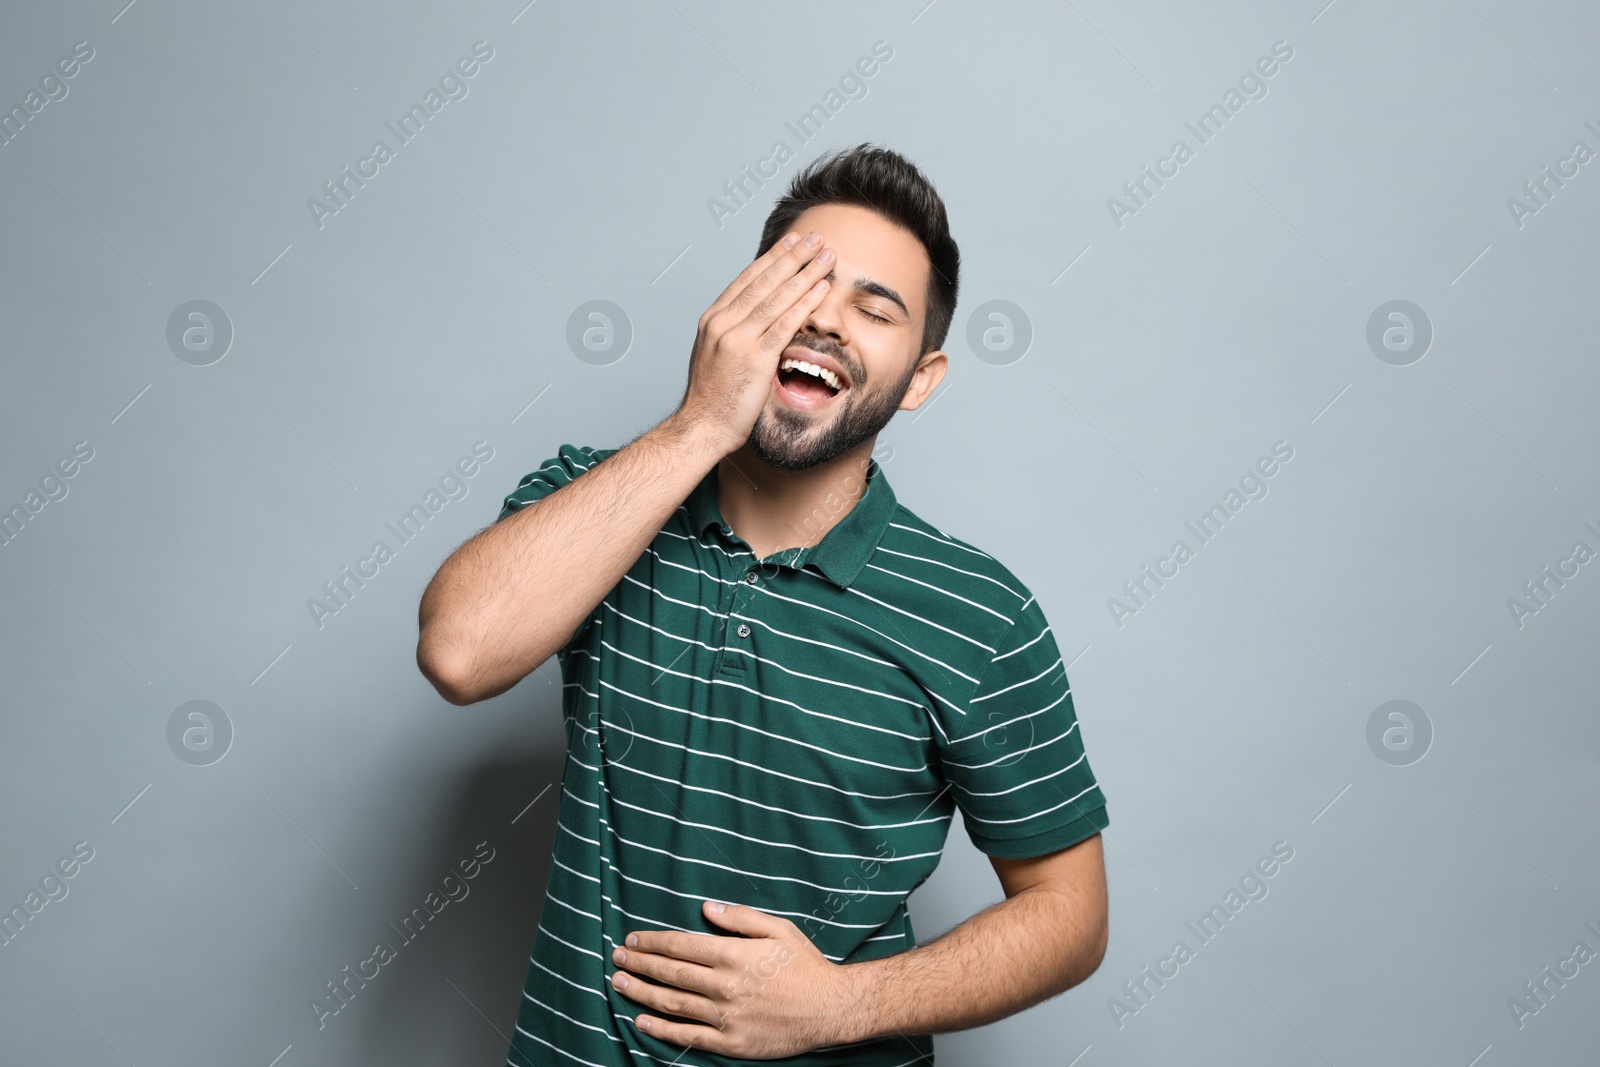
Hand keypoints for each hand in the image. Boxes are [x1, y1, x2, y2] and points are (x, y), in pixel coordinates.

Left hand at [610, 899, 858, 1058]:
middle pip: (670, 973)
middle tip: (617, 958)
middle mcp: (724, 985)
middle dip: (640, 963)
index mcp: (734, 954)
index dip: (653, 941)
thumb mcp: (779, 929)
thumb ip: (739, 917)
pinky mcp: (730, 1042)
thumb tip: (705, 908)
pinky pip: (688, 1036)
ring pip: (672, 1003)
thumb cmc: (806, 966)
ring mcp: (725, 1016)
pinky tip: (641, 1022)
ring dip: (642, 992)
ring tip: (620, 983)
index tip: (633, 939)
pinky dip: (661, 1030)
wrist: (831, 1009)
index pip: (681, 945)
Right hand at [676, 232, 836, 455]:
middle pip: (764, 281)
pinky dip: (805, 304)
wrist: (702, 427)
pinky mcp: (754, 358)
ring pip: (777, 297)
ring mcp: (737, 339)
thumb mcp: (716, 355)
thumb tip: (757, 321)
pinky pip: (785, 324)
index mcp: (713, 320)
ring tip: (826, 255)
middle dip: (793, 256)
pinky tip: (821, 289)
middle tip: (815, 237)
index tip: (792, 242)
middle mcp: (723, 323)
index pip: (747, 279)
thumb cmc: (713, 399)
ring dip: (805, 273)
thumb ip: (735, 334)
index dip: (772, 258)